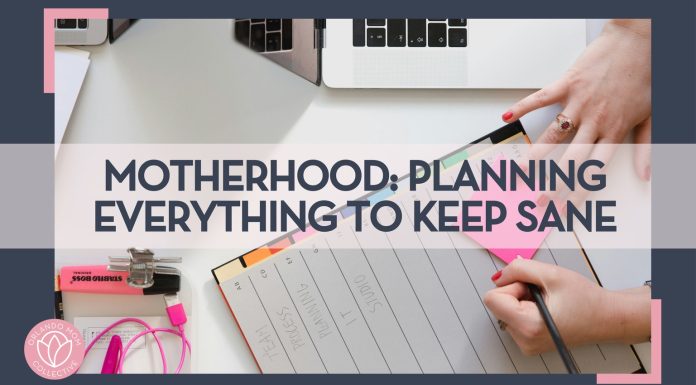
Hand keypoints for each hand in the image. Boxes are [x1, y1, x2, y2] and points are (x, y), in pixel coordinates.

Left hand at [483, 258, 650, 354]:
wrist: (607, 318)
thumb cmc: (586, 300)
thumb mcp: (551, 273)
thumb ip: (519, 269)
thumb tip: (498, 276)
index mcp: (528, 326)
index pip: (492, 299)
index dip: (511, 285)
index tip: (531, 287)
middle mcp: (524, 340)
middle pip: (497, 304)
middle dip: (517, 292)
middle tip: (543, 293)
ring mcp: (525, 344)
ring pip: (505, 310)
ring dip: (522, 300)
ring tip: (548, 302)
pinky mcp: (528, 342)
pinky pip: (513, 317)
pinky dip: (526, 308)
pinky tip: (546, 309)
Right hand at [501, 20, 651, 207]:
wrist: (638, 41)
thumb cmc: (644, 75)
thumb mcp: (652, 115)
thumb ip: (647, 148)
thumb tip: (646, 175)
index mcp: (614, 130)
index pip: (594, 170)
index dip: (579, 192)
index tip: (566, 208)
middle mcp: (595, 120)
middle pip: (571, 159)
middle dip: (554, 183)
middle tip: (540, 198)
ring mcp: (579, 102)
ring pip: (554, 134)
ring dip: (536, 155)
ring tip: (522, 170)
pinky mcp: (568, 83)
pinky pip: (541, 98)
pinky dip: (522, 106)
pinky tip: (508, 117)